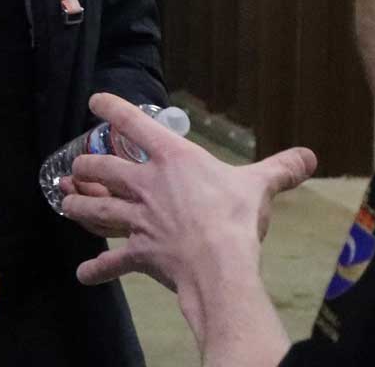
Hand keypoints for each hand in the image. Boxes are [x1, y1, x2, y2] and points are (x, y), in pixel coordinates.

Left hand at [61, 93, 315, 291]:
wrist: (218, 265)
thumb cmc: (235, 217)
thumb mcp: (259, 186)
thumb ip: (280, 169)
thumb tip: (309, 155)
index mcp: (172, 160)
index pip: (136, 125)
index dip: (113, 109)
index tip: (95, 100)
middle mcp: (146, 186)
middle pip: (103, 170)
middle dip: (85, 169)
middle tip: (74, 169)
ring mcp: (138, 220)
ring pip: (97, 210)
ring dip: (79, 207)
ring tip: (65, 204)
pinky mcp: (139, 252)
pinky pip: (113, 262)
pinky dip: (97, 269)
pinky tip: (83, 275)